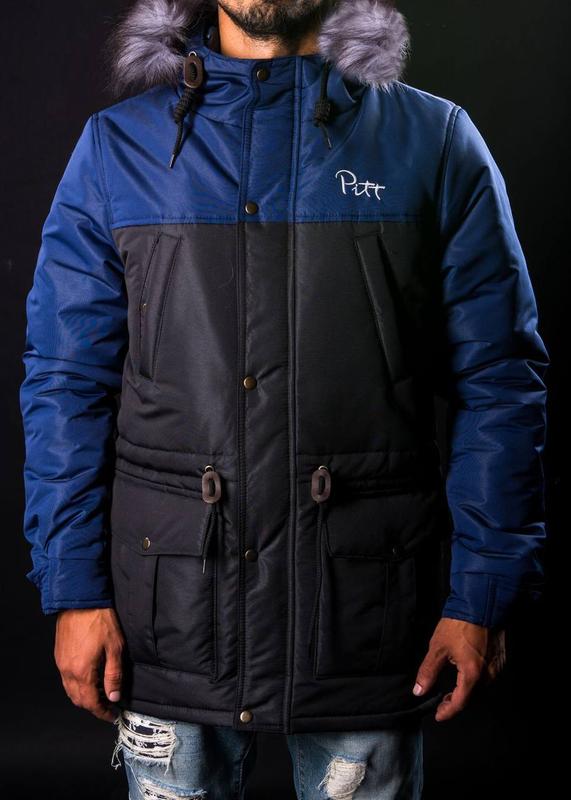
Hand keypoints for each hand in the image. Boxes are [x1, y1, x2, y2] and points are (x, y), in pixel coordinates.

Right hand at [54, 608, 124, 722]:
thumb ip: (113, 675)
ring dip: (84, 696)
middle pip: (78, 700)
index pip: (91, 703)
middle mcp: (68, 671)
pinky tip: (88, 678)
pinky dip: (76, 685)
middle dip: (93, 706)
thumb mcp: (115, 648)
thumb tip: (114, 696)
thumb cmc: (99, 621)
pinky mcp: (59, 655)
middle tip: (108, 706)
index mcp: (82, 672)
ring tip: (100, 693)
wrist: (80, 600)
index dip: (102, 712)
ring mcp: (61, 663)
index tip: (112, 715)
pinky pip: (66, 678)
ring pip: (70, 690)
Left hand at [412, 617, 506, 721]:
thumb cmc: (459, 624)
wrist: (481, 603)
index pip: (460, 703)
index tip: (438, 715)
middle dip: (457, 702)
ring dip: (467, 692)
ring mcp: (497, 667)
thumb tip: (419, 690)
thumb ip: (428, 672)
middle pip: (472, 697)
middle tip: (443, 702)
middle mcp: (488, 674)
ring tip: (453, 690)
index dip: (448, 711)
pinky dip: (476, 681)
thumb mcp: (438, 648)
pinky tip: (467, 675)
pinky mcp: (501, 659)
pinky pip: (489, 677)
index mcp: (472, 674)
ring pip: (481, 688)